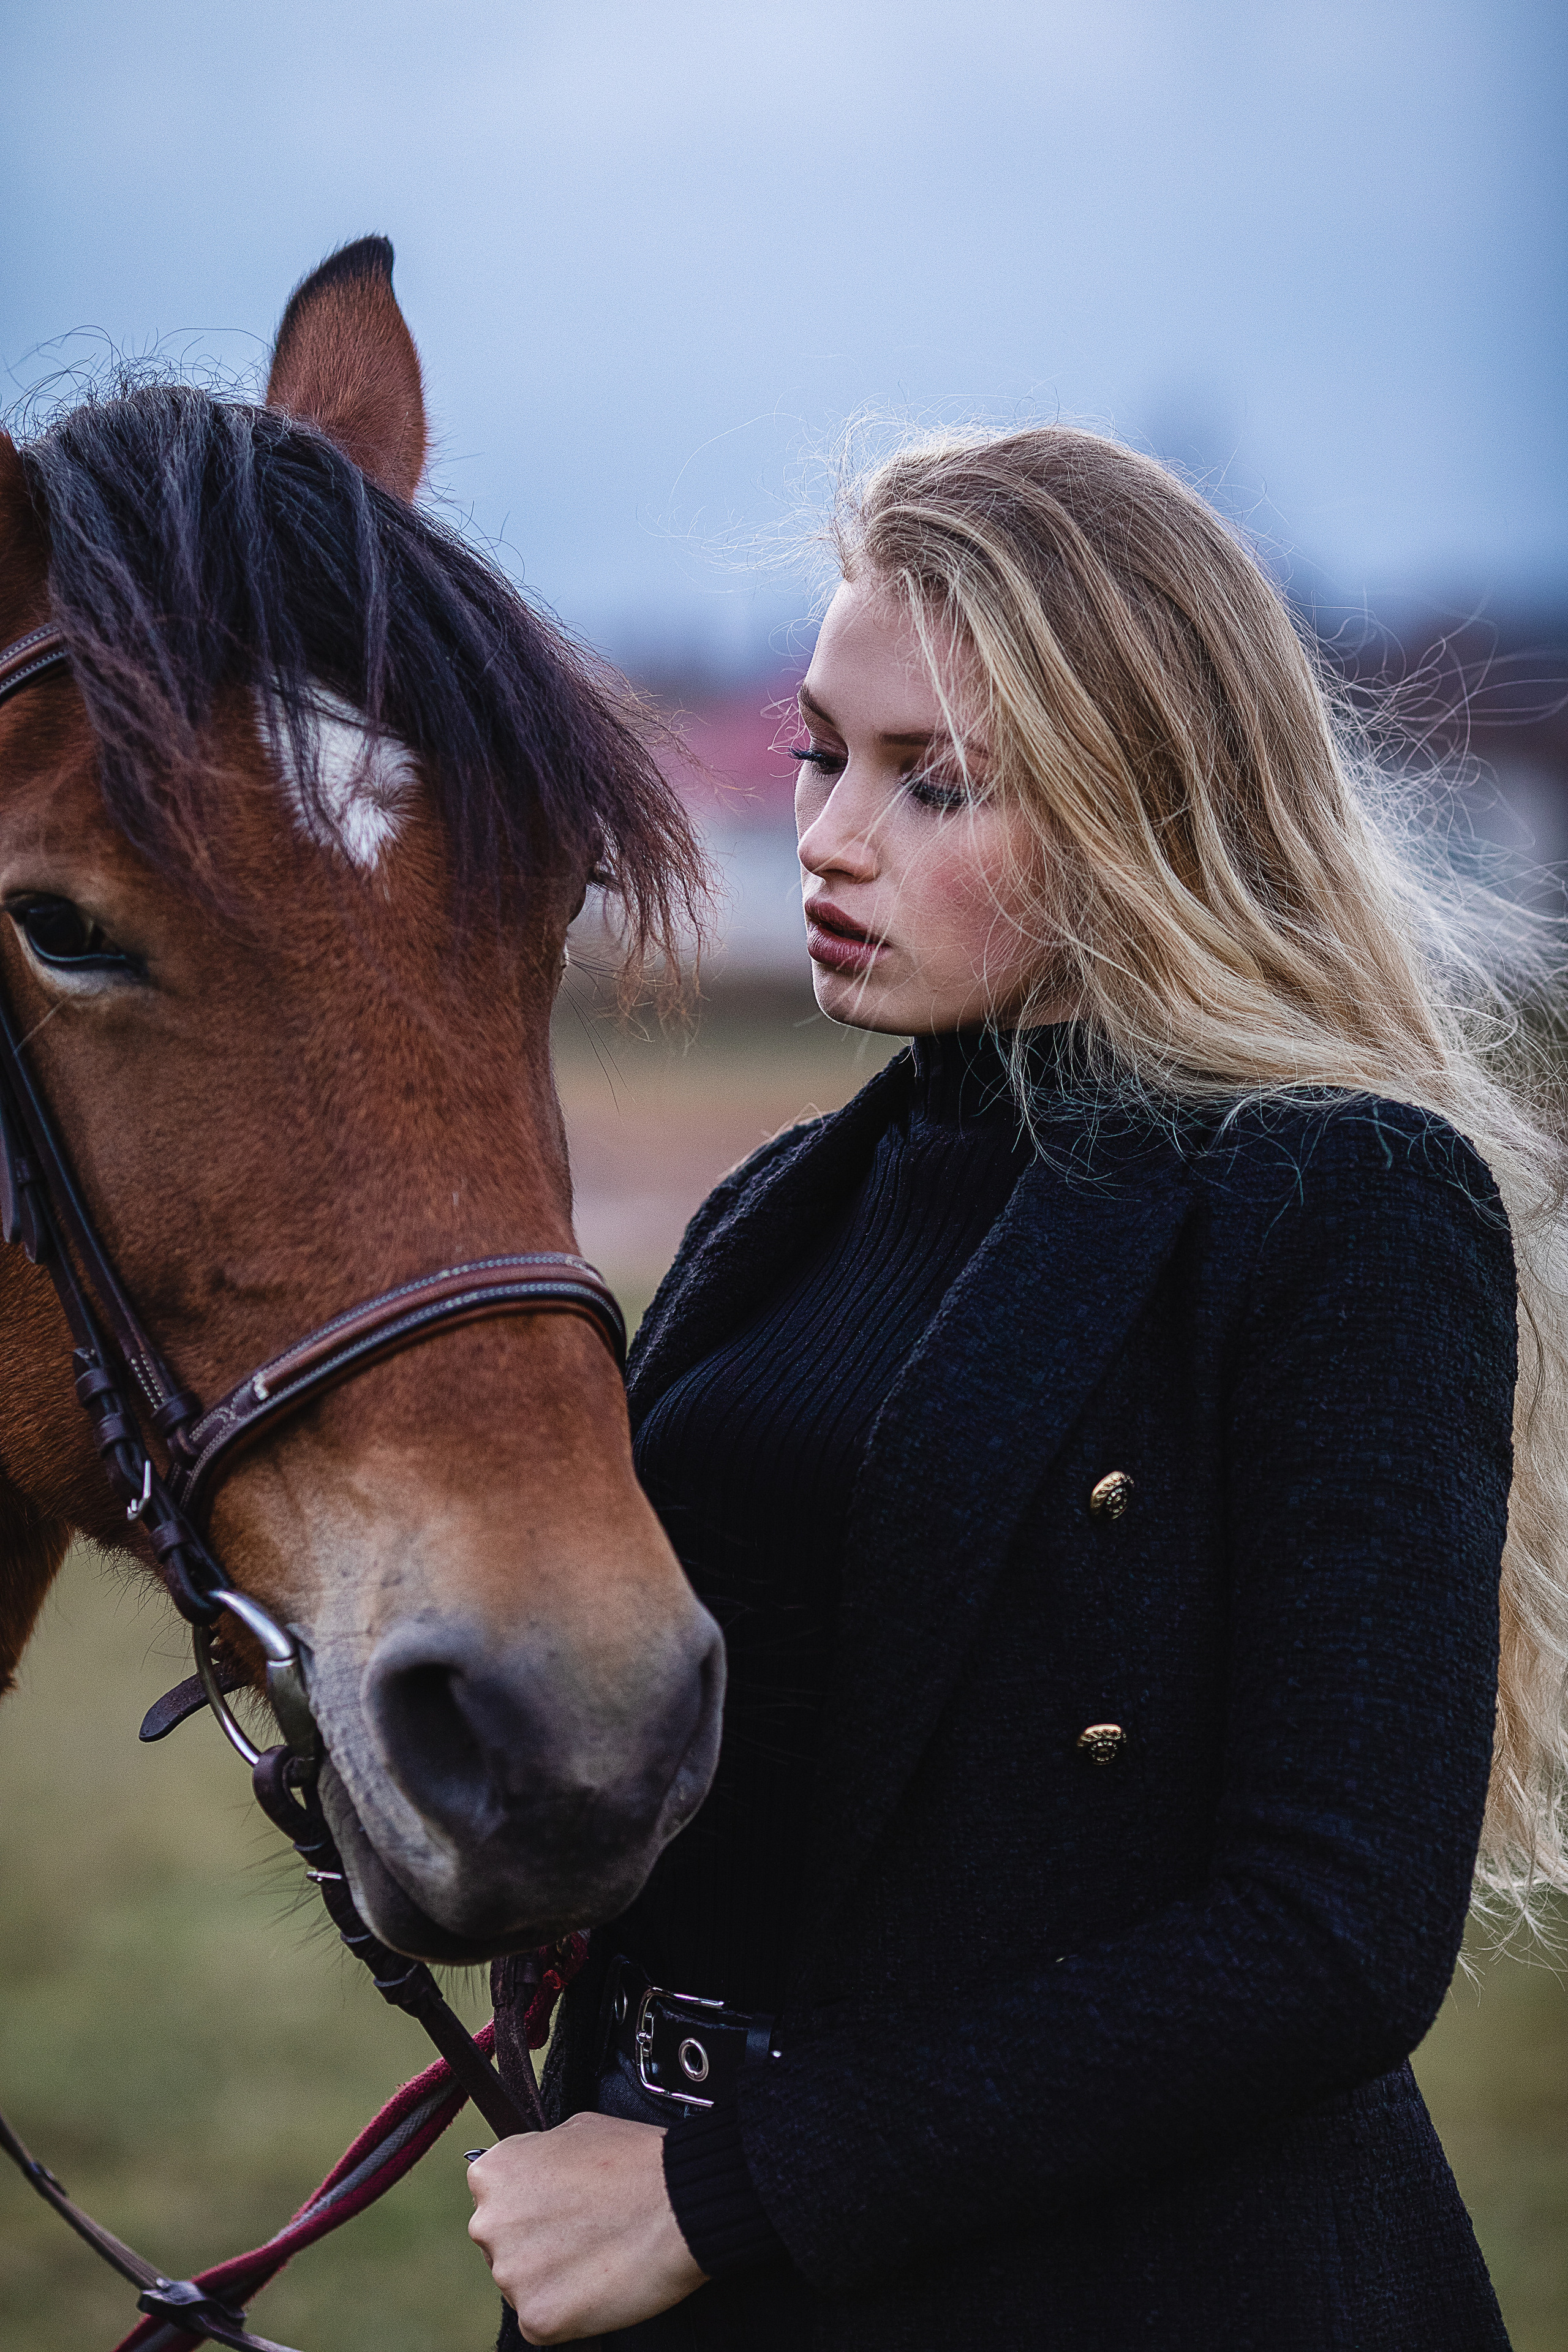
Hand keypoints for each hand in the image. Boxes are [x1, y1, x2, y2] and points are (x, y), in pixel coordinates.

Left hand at [467, 2112, 707, 2343]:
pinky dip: (568, 2310)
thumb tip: (532, 2171)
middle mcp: (488, 2224)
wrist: (680, 2201)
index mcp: (493, 2174)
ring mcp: (510, 2275)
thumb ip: (537, 2154)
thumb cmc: (636, 2160)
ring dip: (552, 2277)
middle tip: (583, 2233)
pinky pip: (542, 2321)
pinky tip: (599, 2282)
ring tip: (597, 2255)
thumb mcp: (574, 2129)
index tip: (560, 2207)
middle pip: (503, 2244)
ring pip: (522, 2284)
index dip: (532, 2204)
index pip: (495, 2199)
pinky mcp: (536, 2318)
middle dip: (536, 2243)